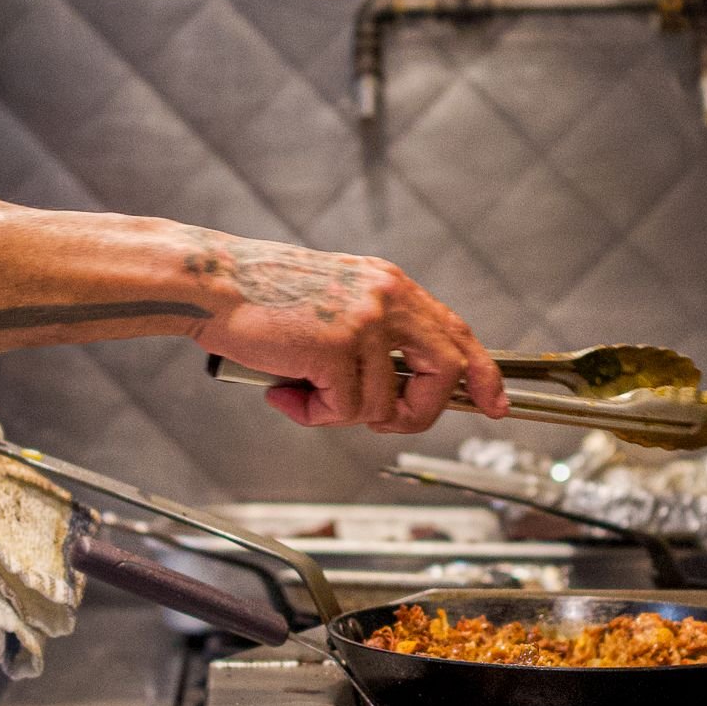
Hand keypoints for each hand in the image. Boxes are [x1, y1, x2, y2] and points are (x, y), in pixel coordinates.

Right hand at [186, 239, 506, 433]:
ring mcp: (364, 322)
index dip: (481, 372)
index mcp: (389, 285)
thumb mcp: (335, 303)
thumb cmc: (260, 299)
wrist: (211, 284)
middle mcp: (386, 297)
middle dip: (422, 411)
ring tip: (301, 392)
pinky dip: (313, 414)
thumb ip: (371, 334)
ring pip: (384, 403)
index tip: (495, 403)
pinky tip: (285, 390)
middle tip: (385, 421)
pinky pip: (344, 410)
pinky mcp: (336, 346)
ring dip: (340, 414)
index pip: (455, 330)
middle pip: (445, 370)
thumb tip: (394, 392)